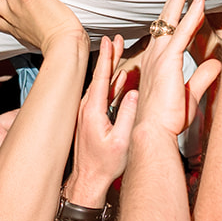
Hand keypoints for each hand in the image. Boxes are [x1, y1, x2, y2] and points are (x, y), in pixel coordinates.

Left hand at [70, 36, 138, 190]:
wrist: (88, 181)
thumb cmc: (104, 165)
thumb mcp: (122, 141)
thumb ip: (128, 115)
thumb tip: (134, 93)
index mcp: (93, 111)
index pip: (101, 78)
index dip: (107, 58)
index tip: (110, 41)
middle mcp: (87, 109)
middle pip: (100, 77)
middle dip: (109, 57)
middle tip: (115, 39)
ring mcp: (87, 114)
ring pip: (101, 85)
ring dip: (110, 69)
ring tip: (119, 53)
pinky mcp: (90, 119)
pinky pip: (102, 96)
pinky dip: (111, 84)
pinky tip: (119, 79)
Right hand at [130, 0, 221, 139]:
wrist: (153, 132)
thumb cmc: (166, 120)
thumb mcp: (189, 95)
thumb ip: (203, 77)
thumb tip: (217, 64)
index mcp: (157, 66)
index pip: (166, 36)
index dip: (174, 20)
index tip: (182, 6)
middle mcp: (154, 58)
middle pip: (164, 22)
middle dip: (173, 1)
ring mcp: (159, 58)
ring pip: (170, 22)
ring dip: (179, 0)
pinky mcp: (168, 62)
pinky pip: (181, 33)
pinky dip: (190, 16)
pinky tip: (198, 2)